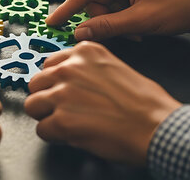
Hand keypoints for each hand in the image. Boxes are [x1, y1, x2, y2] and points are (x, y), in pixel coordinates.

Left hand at [25, 42, 181, 164]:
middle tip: (65, 110)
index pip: (50, 64)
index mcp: (84, 52)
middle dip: (47, 98)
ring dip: (47, 117)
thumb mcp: (115, 68)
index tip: (63, 91)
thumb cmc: (145, 102)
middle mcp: (69, 69)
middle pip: (36, 83)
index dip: (56, 82)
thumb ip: (88, 69)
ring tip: (68, 124)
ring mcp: (62, 94)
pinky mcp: (61, 121)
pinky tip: (73, 136)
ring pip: (32, 105)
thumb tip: (70, 81)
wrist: (156, 125)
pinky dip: (54, 136)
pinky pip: (42, 130)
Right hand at [47, 0, 189, 40]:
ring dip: (115, 22)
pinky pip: (116, 6)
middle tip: (123, 34)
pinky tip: (138, 28)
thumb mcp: (142, 20)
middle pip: (94, 0)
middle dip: (103, 20)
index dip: (66, 8)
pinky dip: (123, 20)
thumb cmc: (181, 6)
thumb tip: (79, 33)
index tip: (51, 22)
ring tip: (137, 32)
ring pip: (105, 6)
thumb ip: (107, 26)